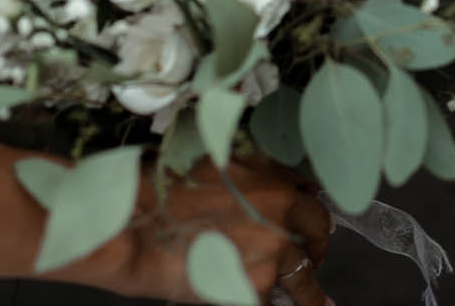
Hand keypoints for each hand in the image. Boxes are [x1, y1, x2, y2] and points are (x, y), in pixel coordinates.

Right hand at [56, 157, 332, 303]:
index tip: (307, 220)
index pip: (308, 192)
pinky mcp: (258, 285)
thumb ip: (248, 174)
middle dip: (316, 245)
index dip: (306, 209)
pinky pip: (272, 300)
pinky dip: (264, 301)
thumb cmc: (161, 194)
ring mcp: (273, 248)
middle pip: (318, 229)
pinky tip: (256, 300)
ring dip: (309, 290)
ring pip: (305, 276)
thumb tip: (271, 192)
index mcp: (270, 173)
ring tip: (317, 302)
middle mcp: (281, 206)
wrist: (136, 228)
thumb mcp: (214, 162)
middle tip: (312, 256)